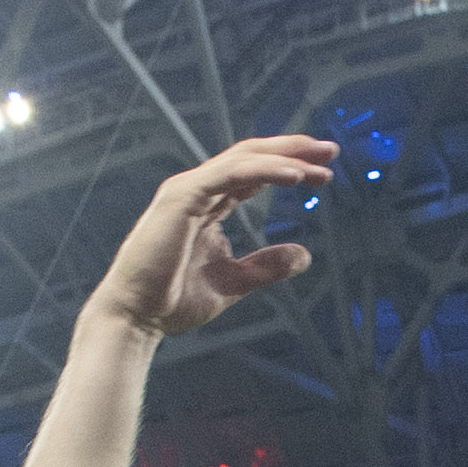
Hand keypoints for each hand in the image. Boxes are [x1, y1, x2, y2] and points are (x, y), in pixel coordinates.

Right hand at [89, 136, 335, 337]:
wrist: (136, 317)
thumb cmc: (172, 300)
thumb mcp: (234, 281)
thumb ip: (267, 266)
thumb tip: (305, 254)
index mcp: (208, 204)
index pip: (253, 174)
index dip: (288, 167)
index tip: (323, 173)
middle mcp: (198, 189)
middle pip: (252, 156)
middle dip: (292, 149)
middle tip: (330, 151)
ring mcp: (188, 190)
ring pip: (244, 159)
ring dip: (285, 155)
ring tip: (320, 160)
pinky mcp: (182, 198)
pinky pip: (231, 174)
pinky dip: (264, 170)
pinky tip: (295, 175)